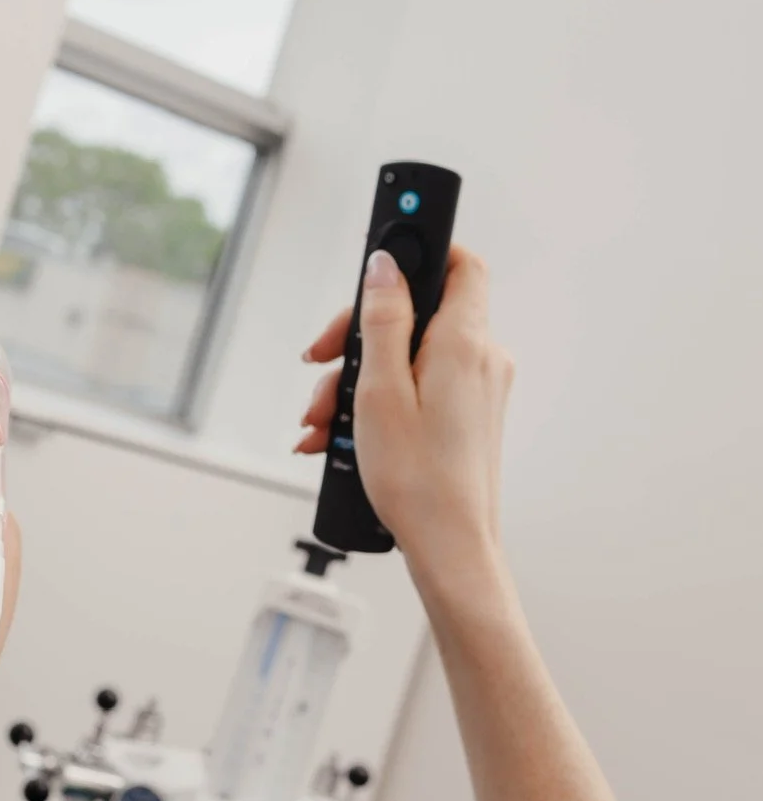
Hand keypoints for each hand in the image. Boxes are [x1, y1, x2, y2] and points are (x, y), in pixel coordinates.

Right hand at [297, 245, 512, 583]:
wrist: (452, 547)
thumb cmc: (418, 480)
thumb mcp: (381, 390)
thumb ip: (384, 319)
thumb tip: (385, 265)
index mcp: (463, 342)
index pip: (458, 262)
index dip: (420, 252)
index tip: (379, 263)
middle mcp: (480, 358)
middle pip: (416, 312)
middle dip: (359, 334)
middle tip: (322, 361)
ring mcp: (477, 388)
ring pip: (408, 355)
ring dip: (358, 379)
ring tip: (324, 419)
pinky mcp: (469, 413)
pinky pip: (418, 386)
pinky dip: (380, 400)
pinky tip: (343, 433)